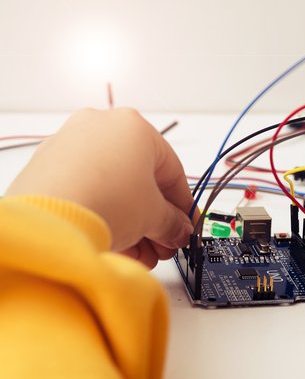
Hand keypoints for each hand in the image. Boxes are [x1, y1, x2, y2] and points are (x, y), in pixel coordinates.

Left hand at [6, 108, 193, 267]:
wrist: (50, 220)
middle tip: (161, 244)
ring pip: (113, 185)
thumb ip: (172, 222)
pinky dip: (102, 213)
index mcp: (135, 127)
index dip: (182, 205)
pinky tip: (113, 242)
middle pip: (140, 179)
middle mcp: (101, 126)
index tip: (184, 226)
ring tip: (138, 252)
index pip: (172, 172)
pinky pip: (86, 188)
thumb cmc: (105, 202)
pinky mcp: (46, 164)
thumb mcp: (154, 216)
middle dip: (154, 217)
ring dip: (130, 221)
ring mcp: (70, 143)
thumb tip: (176, 230)